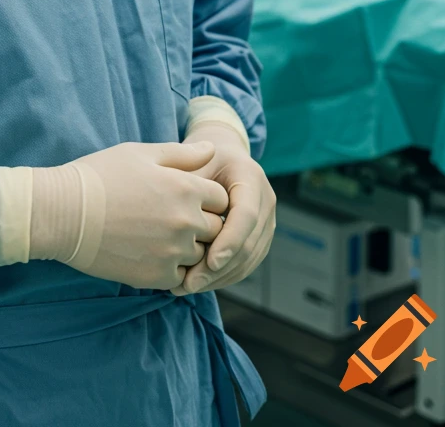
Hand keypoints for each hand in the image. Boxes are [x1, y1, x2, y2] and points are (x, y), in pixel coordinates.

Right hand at [32, 141, 227, 291]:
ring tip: (161, 237)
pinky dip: (174, 269)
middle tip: (174, 219)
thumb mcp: (141, 154)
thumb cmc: (100, 175)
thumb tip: (212, 148)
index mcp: (185, 188)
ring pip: (201, 255)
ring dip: (190, 248)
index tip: (188, 198)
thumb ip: (182, 154)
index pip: (222, 199)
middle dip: (202, 224)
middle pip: (216, 229)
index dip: (207, 198)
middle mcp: (186, 221)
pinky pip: (182, 277)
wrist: (64, 213)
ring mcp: (173, 252)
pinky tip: (152, 254)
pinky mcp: (157, 276)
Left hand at [171, 124, 274, 295]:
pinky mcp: (261, 237)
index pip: (246, 214)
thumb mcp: (191, 159)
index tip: (209, 261)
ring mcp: (267, 220)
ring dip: (220, 278)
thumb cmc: (199, 158)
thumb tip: (178, 212)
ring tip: (187, 287)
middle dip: (220, 268)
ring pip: (249, 259)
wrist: (220, 156)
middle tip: (189, 283)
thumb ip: (186, 181)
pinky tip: (199, 283)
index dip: (230, 240)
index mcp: (250, 176)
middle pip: (249, 242)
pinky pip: (247, 263)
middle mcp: (265, 200)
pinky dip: (224, 277)